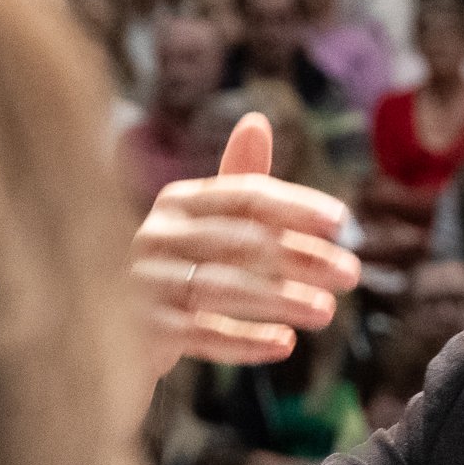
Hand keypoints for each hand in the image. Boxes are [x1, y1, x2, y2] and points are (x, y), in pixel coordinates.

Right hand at [131, 114, 362, 389]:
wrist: (112, 336)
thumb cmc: (176, 275)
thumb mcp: (205, 229)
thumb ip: (236, 186)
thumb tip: (257, 120)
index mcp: (178, 202)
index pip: (244, 196)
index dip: (295, 205)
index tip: (343, 222)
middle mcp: (155, 234)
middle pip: (240, 241)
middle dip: (301, 257)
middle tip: (352, 274)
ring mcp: (144, 282)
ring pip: (221, 286)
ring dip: (280, 298)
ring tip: (327, 311)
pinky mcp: (140, 330)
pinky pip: (199, 334)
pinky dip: (244, 340)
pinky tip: (285, 344)